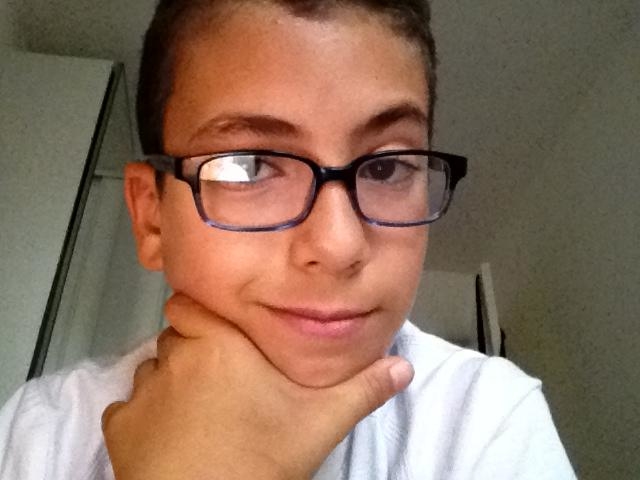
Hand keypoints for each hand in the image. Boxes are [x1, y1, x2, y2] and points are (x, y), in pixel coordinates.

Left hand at [102, 294, 413, 479]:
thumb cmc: (259, 461)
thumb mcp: (321, 422)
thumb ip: (363, 389)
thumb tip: (402, 367)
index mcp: (221, 343)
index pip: (194, 302)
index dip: (208, 315)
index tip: (226, 333)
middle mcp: (175, 356)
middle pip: (180, 334)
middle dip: (198, 348)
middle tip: (226, 378)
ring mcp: (143, 390)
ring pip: (156, 368)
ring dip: (173, 380)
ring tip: (201, 410)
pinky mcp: (121, 425)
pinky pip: (130, 406)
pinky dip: (147, 415)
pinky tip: (174, 437)